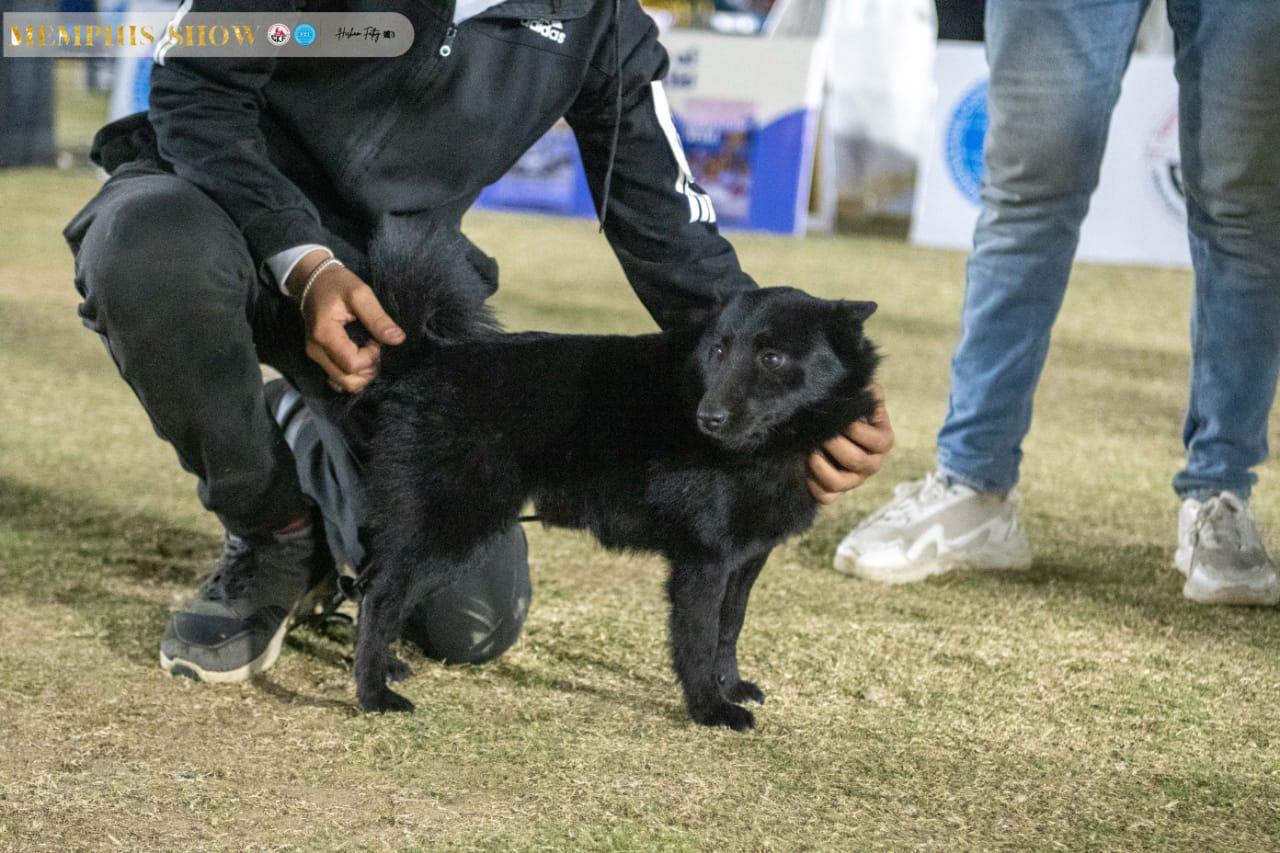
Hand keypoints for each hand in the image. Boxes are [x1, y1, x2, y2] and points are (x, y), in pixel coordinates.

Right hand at [290, 251, 404, 392]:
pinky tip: (360, 354)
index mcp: (324, 334)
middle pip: (348, 380)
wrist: (312, 280)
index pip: (352, 364)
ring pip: (344, 383)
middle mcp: (316, 351)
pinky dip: (354, 372)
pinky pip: (340, 376)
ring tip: (368, 351)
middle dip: (369, 369)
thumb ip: (378, 318)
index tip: (375, 339)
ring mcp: (315, 356)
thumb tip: (398, 339)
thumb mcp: (360, 294)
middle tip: (374, 346)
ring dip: (363, 373)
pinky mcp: (319, 358)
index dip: (370, 357)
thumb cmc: (337, 284)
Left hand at [807, 383, 893, 504]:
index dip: (856, 430)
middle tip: (819, 432)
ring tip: (810, 450)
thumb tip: (865, 385)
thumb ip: (865, 389)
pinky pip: (825, 497)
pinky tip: (804, 466)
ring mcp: (854, 481)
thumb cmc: (848, 409)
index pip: (877, 442)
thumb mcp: (859, 395)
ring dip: (821, 466)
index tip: (840, 419)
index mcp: (883, 441)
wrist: (828, 426)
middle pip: (856, 461)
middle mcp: (872, 464)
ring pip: (839, 483)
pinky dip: (813, 484)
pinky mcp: (835, 492)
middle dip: (834, 444)